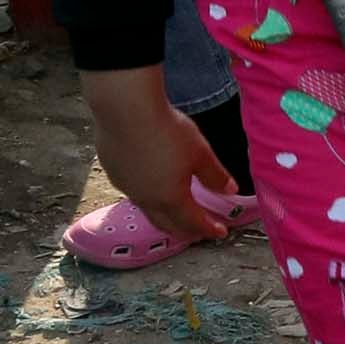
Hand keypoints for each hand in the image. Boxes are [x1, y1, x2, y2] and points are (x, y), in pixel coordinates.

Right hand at [79, 69, 232, 244]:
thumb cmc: (166, 131)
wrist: (125, 111)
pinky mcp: (113, 172)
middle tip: (198, 232)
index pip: (193, 222)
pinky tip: (150, 187)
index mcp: (171, 198)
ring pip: (148, 210)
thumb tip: (231, 190)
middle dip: (185, 231)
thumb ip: (215, 175)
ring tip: (175, 214)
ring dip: (164, 216)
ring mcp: (126, 187)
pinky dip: (147, 197)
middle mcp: (146, 198)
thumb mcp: (200, 153)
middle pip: (167, 224)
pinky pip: (133, 192)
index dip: (209, 229)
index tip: (220, 232)